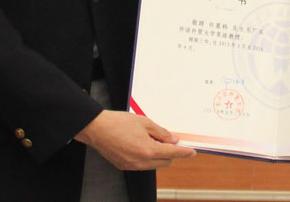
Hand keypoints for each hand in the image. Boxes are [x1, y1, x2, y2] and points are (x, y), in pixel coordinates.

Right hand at [75, 110, 195, 170]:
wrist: (97, 129)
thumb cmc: (119, 123)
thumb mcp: (145, 122)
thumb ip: (162, 133)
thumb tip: (174, 140)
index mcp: (148, 150)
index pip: (172, 153)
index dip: (184, 152)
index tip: (192, 152)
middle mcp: (141, 162)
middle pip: (165, 161)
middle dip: (171, 152)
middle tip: (170, 139)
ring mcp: (132, 166)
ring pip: (154, 165)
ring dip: (159, 155)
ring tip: (153, 140)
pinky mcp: (124, 166)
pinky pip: (143, 165)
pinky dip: (148, 157)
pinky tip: (143, 145)